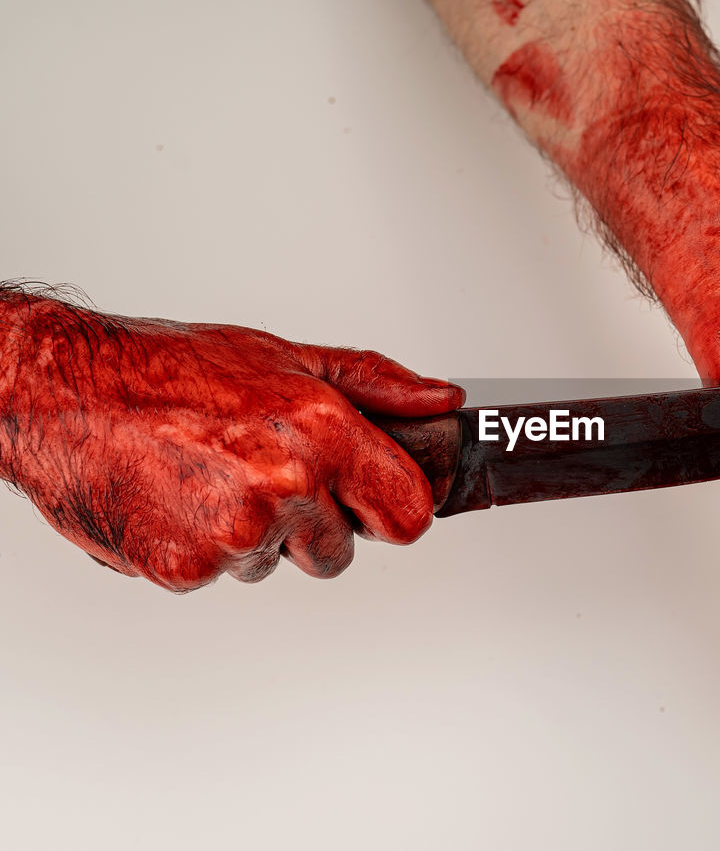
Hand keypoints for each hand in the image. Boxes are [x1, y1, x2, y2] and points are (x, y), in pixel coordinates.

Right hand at [0, 295, 463, 590]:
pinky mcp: (188, 568)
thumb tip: (441, 400)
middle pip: (342, 551)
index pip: (410, 516)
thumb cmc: (170, 370)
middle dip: (316, 524)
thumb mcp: (287, 358)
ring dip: (257, 535)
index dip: (389, 508)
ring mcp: (237, 532)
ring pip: (278, 564)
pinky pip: (224, 574)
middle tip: (266, 474)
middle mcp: (287, 485)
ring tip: (212, 478)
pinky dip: (205, 548)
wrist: (65, 393)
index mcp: (324, 432)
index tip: (368, 498)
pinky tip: (180, 501)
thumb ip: (375, 385)